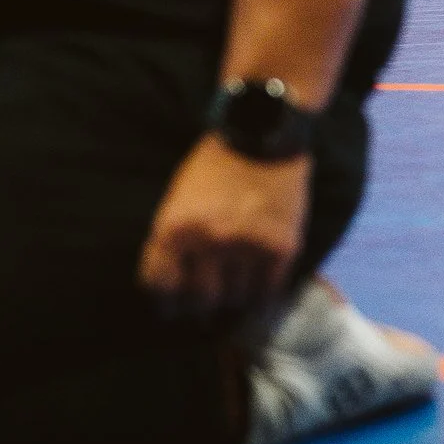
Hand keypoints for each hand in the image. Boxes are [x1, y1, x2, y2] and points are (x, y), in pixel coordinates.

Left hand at [139, 134, 310, 320]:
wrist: (264, 133)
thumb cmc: (215, 165)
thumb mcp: (178, 198)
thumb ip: (173, 240)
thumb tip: (174, 285)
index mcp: (174, 229)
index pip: (161, 287)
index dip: (166, 304)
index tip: (172, 310)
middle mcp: (208, 242)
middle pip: (200, 299)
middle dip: (200, 308)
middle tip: (204, 309)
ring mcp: (247, 245)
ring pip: (235, 298)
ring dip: (234, 298)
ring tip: (235, 292)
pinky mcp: (282, 246)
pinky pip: (269, 290)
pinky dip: (263, 297)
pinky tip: (260, 294)